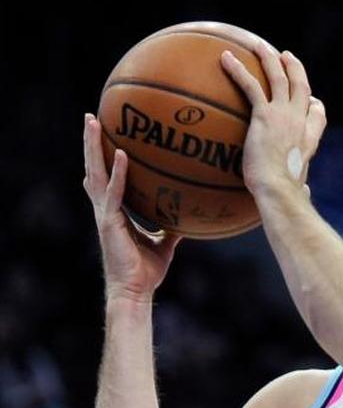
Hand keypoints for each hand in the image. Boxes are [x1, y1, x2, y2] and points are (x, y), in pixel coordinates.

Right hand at [82, 114, 180, 301]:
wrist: (136, 290)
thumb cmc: (146, 270)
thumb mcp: (164, 243)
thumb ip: (171, 228)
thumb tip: (187, 218)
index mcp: (114, 211)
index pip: (106, 177)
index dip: (102, 156)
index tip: (103, 133)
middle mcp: (105, 208)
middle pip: (94, 168)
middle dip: (91, 143)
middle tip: (91, 116)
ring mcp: (104, 213)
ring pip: (95, 174)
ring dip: (94, 148)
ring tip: (93, 123)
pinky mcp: (110, 222)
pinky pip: (114, 193)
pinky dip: (118, 174)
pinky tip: (122, 155)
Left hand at [220, 44, 325, 197]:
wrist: (278, 188)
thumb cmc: (285, 194)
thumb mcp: (297, 188)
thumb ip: (301, 187)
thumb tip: (305, 194)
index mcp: (309, 138)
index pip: (317, 114)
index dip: (313, 103)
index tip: (309, 100)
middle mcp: (300, 121)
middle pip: (301, 85)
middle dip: (295, 68)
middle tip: (286, 56)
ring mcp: (284, 115)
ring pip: (279, 77)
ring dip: (269, 58)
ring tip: (258, 45)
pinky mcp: (265, 115)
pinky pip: (250, 85)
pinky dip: (238, 69)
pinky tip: (225, 58)